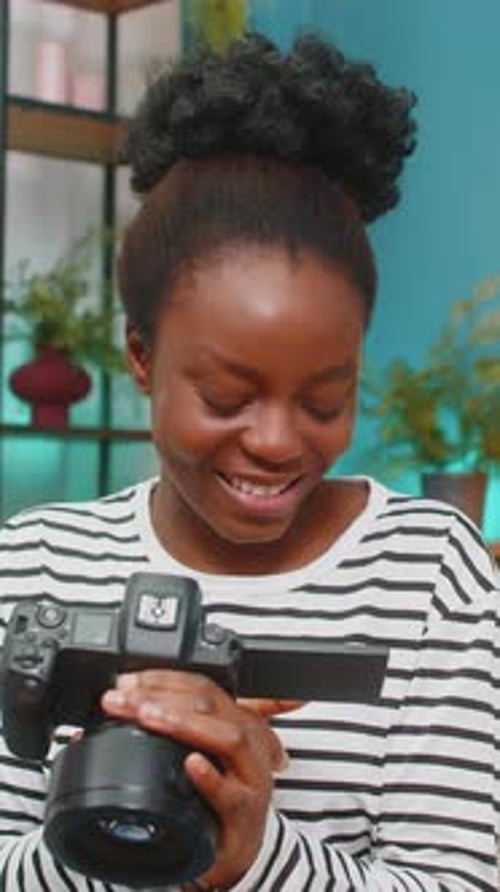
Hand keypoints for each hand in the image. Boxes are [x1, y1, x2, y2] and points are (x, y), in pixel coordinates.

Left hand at [101, 671, 299, 887]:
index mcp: (237, 722)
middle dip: (163, 696)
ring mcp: (250, 779)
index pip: (203, 686)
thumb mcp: (204, 752)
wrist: (237, 853)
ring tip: (149, 718)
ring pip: (229, 739)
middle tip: (125, 699)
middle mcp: (250, 743)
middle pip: (212, 704)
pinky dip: (210, 778)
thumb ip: (175, 725)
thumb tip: (128, 700)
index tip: (127, 682)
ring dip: (185, 724)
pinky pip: (231, 795)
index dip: (163, 679)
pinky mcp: (245, 817)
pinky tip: (190, 764)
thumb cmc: (216, 798)